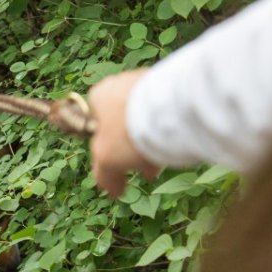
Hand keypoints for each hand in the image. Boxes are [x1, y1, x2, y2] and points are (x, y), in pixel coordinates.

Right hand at [88, 68, 158, 196]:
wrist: (169, 109)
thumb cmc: (128, 132)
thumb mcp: (107, 158)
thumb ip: (104, 174)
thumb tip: (112, 190)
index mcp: (98, 97)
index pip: (96, 126)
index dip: (107, 151)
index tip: (121, 168)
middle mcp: (119, 83)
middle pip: (123, 124)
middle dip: (132, 150)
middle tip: (146, 171)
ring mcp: (145, 81)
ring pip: (144, 118)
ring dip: (150, 142)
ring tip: (163, 162)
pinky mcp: (170, 82)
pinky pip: (164, 111)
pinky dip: (166, 129)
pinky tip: (175, 146)